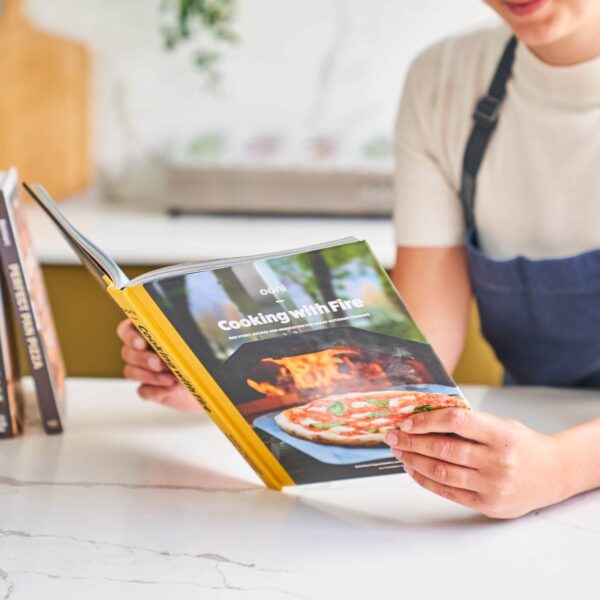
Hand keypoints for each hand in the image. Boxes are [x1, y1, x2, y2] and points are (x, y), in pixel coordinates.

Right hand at [116, 319, 201, 411]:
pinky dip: (155, 390)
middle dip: (143, 359)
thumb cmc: (202, 358)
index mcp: (151, 333)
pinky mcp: (149, 389)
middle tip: (159, 364)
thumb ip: (180, 338)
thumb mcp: (193, 344)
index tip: (141, 343)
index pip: (126, 330)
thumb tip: (173, 340)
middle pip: (127, 352)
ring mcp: (144, 371)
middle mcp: (143, 351)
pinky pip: (142, 390)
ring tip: (170, 378)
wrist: (212, 382)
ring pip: (130, 371)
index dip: (130, 336)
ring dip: (149, 375)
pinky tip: (170, 389)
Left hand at [384, 408, 568, 518]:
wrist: (553, 473)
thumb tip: (423, 417)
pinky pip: (449, 491)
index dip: (427, 421)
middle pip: (443, 449)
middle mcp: (498, 461)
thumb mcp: (501, 424)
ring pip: (442, 472)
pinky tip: (413, 469)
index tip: (407, 421)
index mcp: (502, 434)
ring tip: (399, 452)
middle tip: (393, 436)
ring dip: (414, 461)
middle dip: (412, 442)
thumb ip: (468, 423)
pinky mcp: (488, 505)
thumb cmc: (521, 444)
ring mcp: (493, 486)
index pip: (456, 422)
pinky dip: (426, 480)